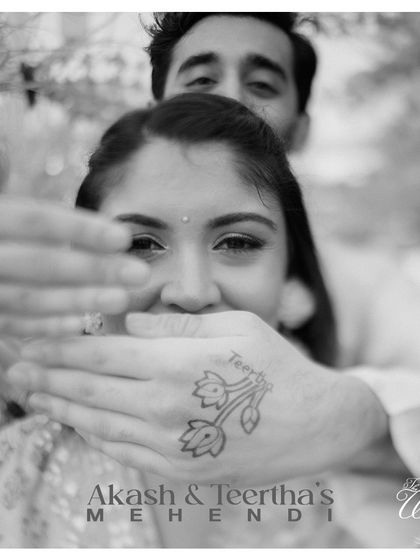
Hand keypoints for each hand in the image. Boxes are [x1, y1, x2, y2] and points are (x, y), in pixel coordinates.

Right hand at [0, 195, 148, 336]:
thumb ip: (12, 185)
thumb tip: (40, 175)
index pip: (36, 220)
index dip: (80, 229)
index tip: (123, 237)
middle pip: (40, 263)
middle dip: (93, 269)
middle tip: (140, 274)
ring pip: (29, 299)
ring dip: (78, 300)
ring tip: (121, 299)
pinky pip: (11, 324)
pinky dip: (44, 325)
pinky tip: (79, 323)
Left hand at [6, 311, 387, 484]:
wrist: (313, 424)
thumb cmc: (276, 366)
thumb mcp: (235, 324)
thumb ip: (176, 322)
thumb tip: (131, 318)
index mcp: (177, 363)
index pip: (101, 352)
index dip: (61, 346)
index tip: (33, 339)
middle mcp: (165, 406)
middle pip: (90, 388)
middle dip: (48, 375)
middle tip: (17, 367)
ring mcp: (170, 444)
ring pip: (98, 422)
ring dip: (61, 407)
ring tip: (33, 395)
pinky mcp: (179, 468)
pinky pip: (123, 451)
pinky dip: (94, 434)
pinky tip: (78, 422)